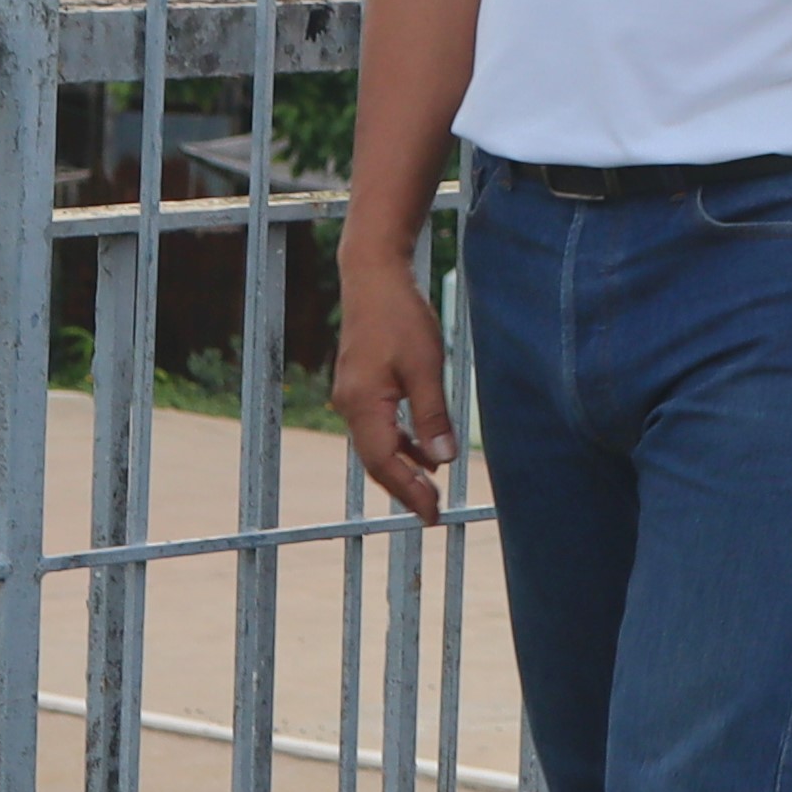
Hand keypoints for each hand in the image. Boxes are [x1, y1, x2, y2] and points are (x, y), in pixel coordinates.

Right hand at [333, 240, 454, 521]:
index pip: (385, 464)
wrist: (373, 277)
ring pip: (375, 445)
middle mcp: (349, 405)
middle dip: (405, 488)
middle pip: (376, 461)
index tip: (432, 515)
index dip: (409, 492)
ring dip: (402, 468)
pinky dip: (398, 444)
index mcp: (363, 404)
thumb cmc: (400, 317)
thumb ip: (432, 415)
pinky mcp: (359, 386)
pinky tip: (421, 449)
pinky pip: (376, 427)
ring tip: (430, 487)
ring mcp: (351, 396)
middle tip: (433, 512)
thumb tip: (442, 461)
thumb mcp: (426, 366)